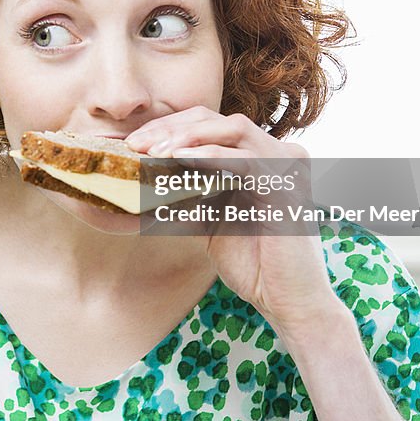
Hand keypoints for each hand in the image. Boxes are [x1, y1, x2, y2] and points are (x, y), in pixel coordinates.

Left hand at [126, 106, 338, 330]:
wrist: (286, 301)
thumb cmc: (252, 263)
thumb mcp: (205, 222)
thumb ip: (180, 199)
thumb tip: (132, 192)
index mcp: (256, 157)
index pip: (207, 125)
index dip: (169, 128)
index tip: (133, 143)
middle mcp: (275, 152)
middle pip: (215, 120)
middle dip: (171, 128)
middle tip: (136, 144)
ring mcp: (285, 164)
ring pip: (231, 129)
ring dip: (187, 137)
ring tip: (153, 152)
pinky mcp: (287, 184)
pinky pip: (245, 159)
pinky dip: (210, 156)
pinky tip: (180, 160)